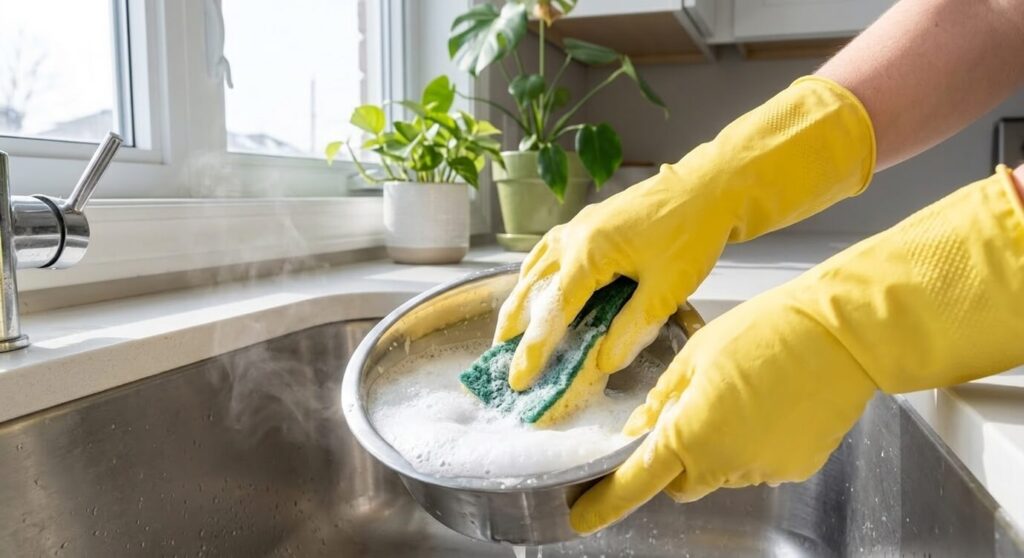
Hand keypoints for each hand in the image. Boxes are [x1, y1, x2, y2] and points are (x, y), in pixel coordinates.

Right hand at [495, 76, 874, 390]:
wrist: (710, 187)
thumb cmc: (692, 234)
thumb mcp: (665, 291)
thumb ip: (631, 329)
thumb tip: (603, 363)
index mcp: (588, 254)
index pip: (552, 311)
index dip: (534, 349)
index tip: (520, 379)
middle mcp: (574, 237)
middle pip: (531, 287)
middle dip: (515, 326)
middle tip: (502, 359)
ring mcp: (579, 225)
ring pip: (536, 267)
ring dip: (522, 299)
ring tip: (511, 328)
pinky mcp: (591, 221)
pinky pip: (550, 250)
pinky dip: (537, 273)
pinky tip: (537, 283)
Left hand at [570, 166, 1023, 533]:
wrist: (842, 334)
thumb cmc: (767, 331)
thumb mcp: (697, 353)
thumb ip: (663, 399)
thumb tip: (641, 428)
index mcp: (690, 435)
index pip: (635, 482)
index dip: (604, 502)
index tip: (581, 514)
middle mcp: (725, 464)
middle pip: (679, 480)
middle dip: (670, 458)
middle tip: (683, 411)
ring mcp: (763, 471)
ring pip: (719, 471)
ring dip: (715, 446)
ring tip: (737, 394)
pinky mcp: (795, 468)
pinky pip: (756, 464)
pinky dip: (750, 444)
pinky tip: (766, 405)